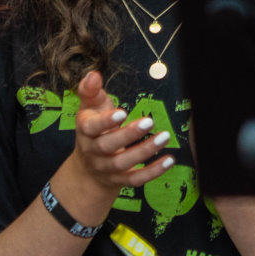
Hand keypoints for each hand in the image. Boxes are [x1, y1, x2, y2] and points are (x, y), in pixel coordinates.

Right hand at [68, 72, 174, 202]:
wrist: (86, 169)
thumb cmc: (92, 130)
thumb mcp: (89, 108)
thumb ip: (90, 91)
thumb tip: (93, 74)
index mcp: (85, 131)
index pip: (92, 127)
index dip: (106, 121)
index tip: (122, 112)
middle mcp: (93, 151)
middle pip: (108, 146)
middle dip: (129, 135)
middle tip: (149, 121)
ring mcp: (106, 168)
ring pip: (123, 163)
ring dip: (145, 151)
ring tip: (164, 137)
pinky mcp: (120, 180)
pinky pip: (136, 179)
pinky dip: (152, 172)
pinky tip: (169, 160)